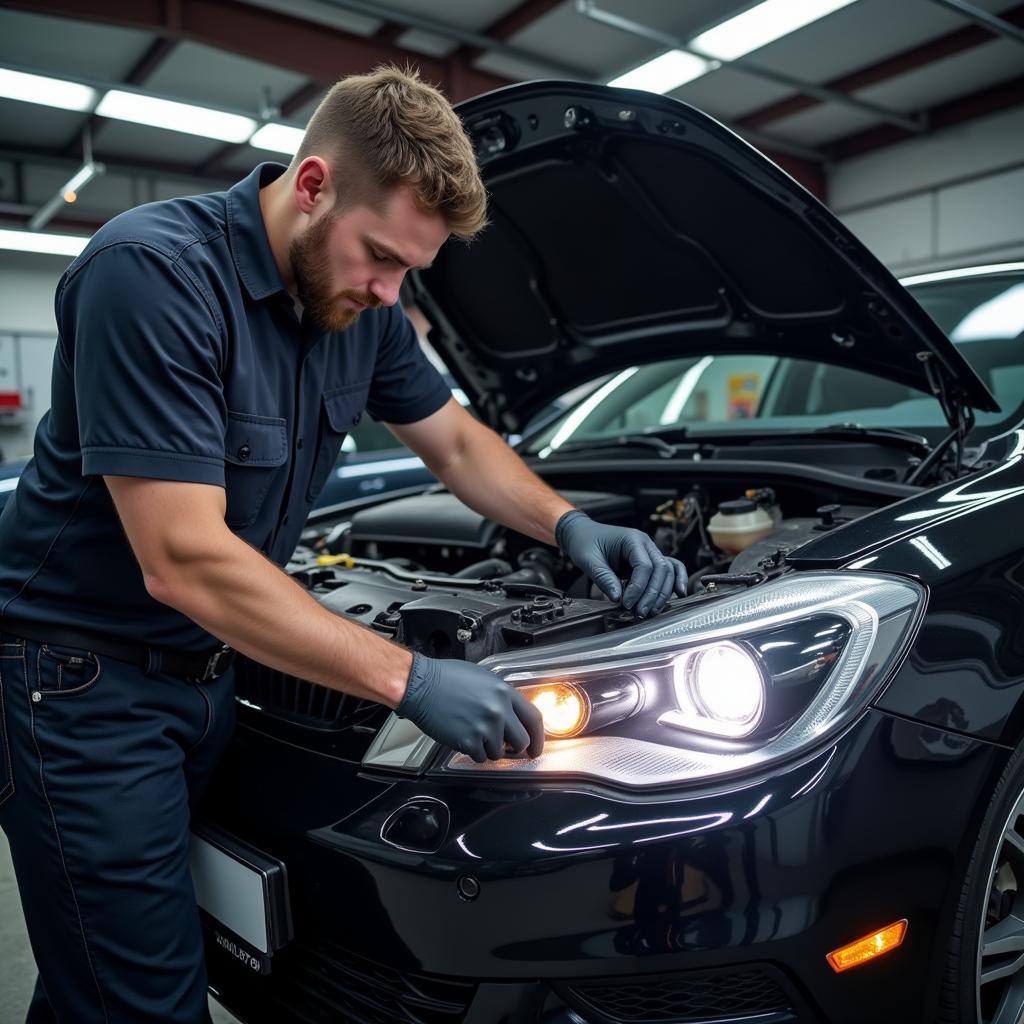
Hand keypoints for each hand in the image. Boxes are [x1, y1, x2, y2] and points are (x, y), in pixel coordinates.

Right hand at [397, 653, 544, 762]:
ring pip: (499, 753)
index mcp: (504, 692)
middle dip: (515, 748)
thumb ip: (501, 696)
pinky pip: (480, 758)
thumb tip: (512, 714)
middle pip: (522, 741)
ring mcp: (484, 727)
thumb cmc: (446, 678)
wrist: (420, 685)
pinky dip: (474, 753)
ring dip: (490, 749)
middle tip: (506, 747)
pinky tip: (464, 738)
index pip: (534, 719)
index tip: (535, 746)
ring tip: (475, 734)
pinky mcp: (468, 741)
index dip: (538, 737)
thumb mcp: (483, 678)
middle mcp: (498, 710)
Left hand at [556, 510, 687, 615]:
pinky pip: (670, 569)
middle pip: (660, 570)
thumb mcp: (588, 560)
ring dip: (662, 593)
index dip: (638, 588)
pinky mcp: (650, 560)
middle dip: (652, 594)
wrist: (583, 533)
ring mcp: (651, 551)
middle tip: (640, 613)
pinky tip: (679, 594)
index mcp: (632, 539)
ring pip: (668, 572)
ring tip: (651, 611)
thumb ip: (603, 578)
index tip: (626, 604)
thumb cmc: (585, 543)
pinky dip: (676, 580)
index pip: (644, 566)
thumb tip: (618, 598)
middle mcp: (646, 544)